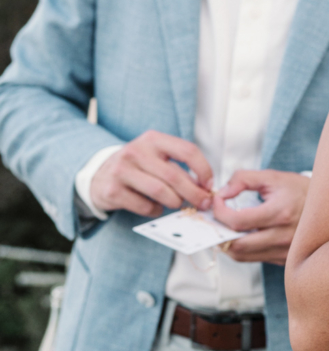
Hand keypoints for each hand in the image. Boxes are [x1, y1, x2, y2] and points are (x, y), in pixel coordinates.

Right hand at [90, 131, 213, 216]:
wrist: (98, 174)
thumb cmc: (137, 166)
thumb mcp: (155, 156)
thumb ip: (178, 167)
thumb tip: (205, 187)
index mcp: (153, 139)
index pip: (187, 150)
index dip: (203, 169)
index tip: (209, 184)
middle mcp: (137, 151)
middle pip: (174, 175)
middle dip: (194, 193)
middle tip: (203, 203)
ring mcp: (122, 170)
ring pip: (160, 192)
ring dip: (175, 202)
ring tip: (178, 205)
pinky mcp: (113, 191)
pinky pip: (144, 206)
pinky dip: (156, 211)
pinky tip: (156, 208)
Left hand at [211, 169, 309, 265]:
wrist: (327, 207)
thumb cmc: (298, 189)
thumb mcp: (273, 177)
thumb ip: (244, 179)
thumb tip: (223, 192)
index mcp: (280, 212)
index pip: (238, 221)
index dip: (220, 212)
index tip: (217, 201)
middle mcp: (282, 236)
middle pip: (237, 245)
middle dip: (219, 232)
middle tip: (215, 219)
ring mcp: (284, 251)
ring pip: (242, 256)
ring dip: (228, 243)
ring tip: (225, 227)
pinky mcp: (283, 259)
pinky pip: (254, 259)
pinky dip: (242, 248)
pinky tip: (241, 235)